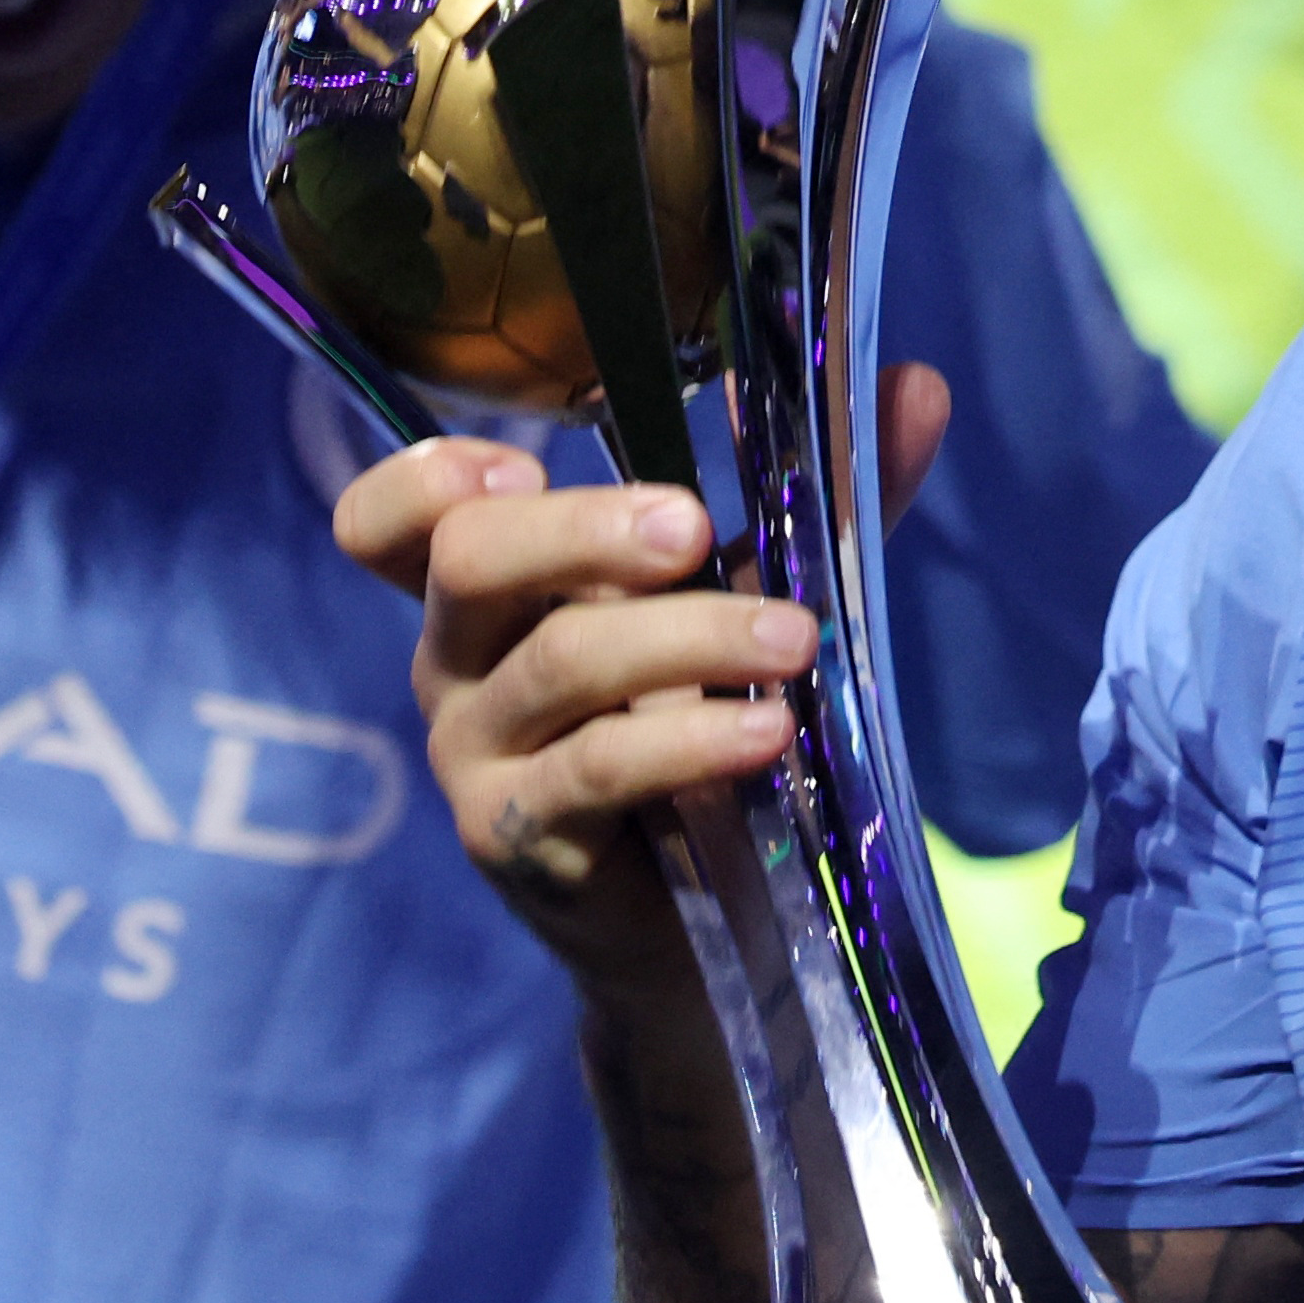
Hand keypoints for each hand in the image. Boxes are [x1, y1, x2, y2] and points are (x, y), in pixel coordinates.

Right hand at [327, 370, 949, 958]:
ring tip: (796, 639)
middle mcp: (457, 662)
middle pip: (466, 559)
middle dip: (582, 529)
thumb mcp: (748, 599)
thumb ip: (813, 504)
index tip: (523, 461)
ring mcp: (477, 755)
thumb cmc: (703, 727)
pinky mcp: (519, 838)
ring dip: (687, 636)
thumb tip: (917, 387)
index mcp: (489, 591)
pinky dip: (689, 739)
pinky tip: (769, 729)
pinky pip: (594, 770)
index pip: (386, 520)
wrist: (712, 915)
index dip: (427, 477)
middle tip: (693, 528)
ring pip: (557, 662)